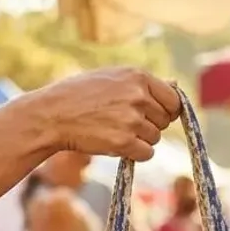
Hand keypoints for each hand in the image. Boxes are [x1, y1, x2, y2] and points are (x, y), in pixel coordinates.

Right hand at [41, 68, 180, 161]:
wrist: (52, 114)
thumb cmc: (80, 95)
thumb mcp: (112, 77)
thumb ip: (144, 83)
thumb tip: (176, 84)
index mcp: (138, 76)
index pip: (174, 100)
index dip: (166, 111)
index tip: (154, 116)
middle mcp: (138, 96)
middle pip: (165, 121)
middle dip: (150, 126)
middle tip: (126, 124)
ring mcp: (132, 119)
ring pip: (155, 138)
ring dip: (140, 140)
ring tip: (115, 131)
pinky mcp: (123, 141)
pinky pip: (146, 154)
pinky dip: (135, 154)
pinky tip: (116, 144)